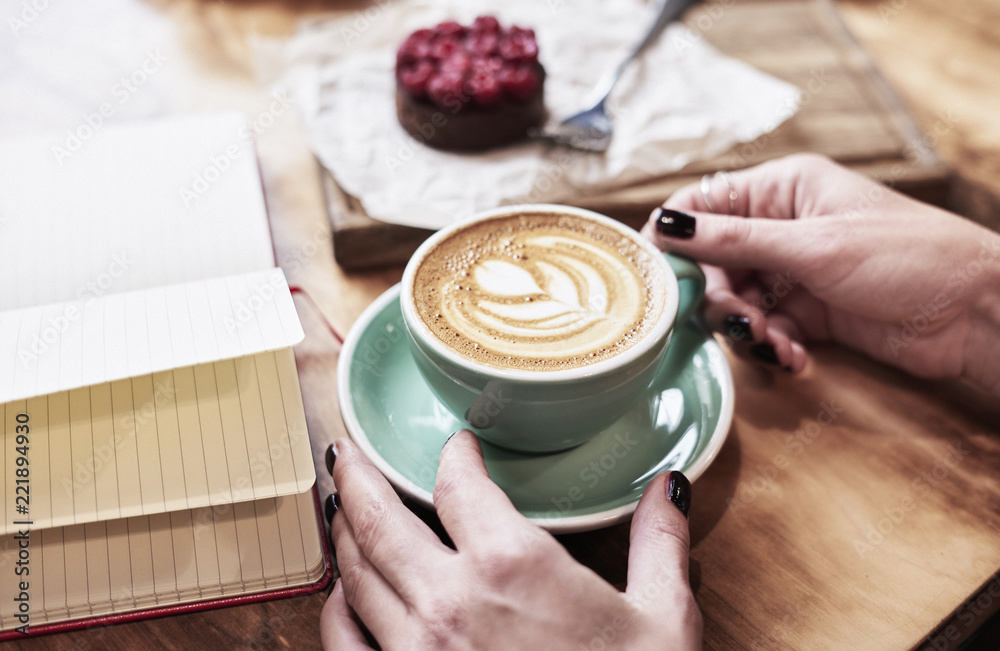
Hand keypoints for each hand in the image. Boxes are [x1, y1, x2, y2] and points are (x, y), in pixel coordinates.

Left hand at [320, 432, 701, 649]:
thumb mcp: (662, 618)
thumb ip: (658, 543)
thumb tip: (667, 488)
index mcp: (514, 565)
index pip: (459, 483)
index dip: (453, 456)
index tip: (456, 448)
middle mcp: (451, 599)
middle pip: (378, 518)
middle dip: (357, 476)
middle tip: (347, 453)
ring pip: (356, 573)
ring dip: (344, 532)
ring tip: (339, 506)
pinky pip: (344, 643)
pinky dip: (335, 610)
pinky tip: (340, 594)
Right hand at [641, 154, 999, 394]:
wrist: (975, 313)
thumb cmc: (911, 256)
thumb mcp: (814, 246)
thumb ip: (734, 240)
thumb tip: (667, 225)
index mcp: (781, 190)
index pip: (702, 206)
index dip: (677, 241)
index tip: (667, 280)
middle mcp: (780, 228)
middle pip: (712, 263)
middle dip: (718, 298)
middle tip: (740, 320)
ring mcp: (793, 273)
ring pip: (735, 302)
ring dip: (748, 330)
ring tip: (777, 344)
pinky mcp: (808, 313)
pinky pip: (764, 330)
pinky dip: (772, 347)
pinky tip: (796, 356)